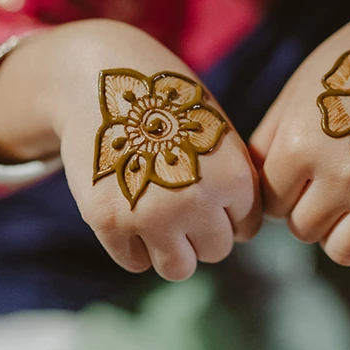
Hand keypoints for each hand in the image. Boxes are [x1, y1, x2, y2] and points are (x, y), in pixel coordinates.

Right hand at [0, 21, 261, 280]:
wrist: (102, 80)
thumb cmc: (166, 106)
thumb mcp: (217, 135)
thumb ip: (234, 184)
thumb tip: (238, 234)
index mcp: (233, 178)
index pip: (246, 227)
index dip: (227, 210)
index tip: (204, 184)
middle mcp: (197, 201)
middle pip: (215, 251)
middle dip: (200, 230)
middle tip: (177, 195)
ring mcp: (151, 216)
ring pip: (178, 269)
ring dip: (171, 248)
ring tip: (157, 212)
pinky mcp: (108, 222)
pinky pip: (134, 262)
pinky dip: (133, 244)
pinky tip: (129, 208)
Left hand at [250, 0, 349, 264]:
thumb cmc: (339, 78)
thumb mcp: (291, 103)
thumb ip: (265, 152)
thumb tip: (248, 201)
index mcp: (299, 147)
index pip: (272, 206)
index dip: (281, 189)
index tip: (296, 168)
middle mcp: (341, 174)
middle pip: (304, 230)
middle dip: (307, 209)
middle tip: (324, 178)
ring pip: (344, 252)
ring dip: (339, 232)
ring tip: (345, 201)